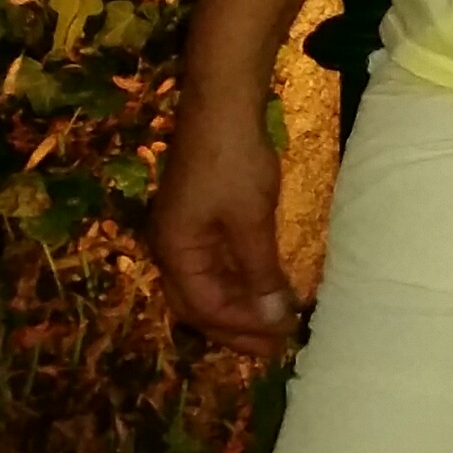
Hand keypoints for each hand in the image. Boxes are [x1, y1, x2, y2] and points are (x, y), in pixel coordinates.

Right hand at [152, 91, 297, 354]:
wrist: (222, 105)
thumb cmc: (233, 163)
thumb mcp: (250, 220)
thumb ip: (259, 271)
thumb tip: (274, 318)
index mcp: (175, 253)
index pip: (205, 307)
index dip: (242, 326)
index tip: (280, 337)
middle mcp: (172, 248)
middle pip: (199, 304)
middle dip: (235, 327)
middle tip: (273, 348)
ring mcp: (185, 232)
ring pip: (209, 284)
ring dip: (240, 306)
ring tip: (273, 325)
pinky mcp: (202, 216)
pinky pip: (218, 262)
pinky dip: (241, 279)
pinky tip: (264, 287)